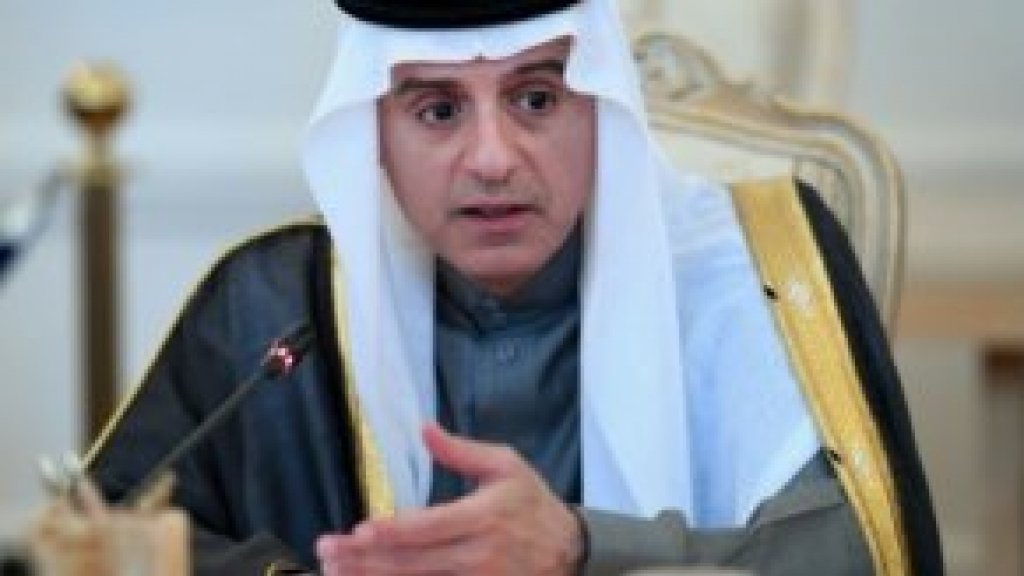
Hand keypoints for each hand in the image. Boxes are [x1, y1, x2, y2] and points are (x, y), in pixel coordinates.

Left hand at [317, 423, 583, 574]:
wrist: (568, 549)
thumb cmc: (531, 503)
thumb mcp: (505, 466)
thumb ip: (461, 451)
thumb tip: (425, 428)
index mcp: (483, 517)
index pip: (429, 527)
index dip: (392, 532)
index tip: (358, 531)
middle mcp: (478, 555)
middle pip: (413, 562)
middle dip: (365, 558)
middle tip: (328, 551)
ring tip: (336, 570)